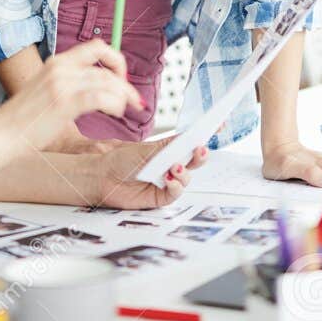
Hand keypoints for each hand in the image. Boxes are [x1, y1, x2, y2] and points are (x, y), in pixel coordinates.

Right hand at [0, 40, 145, 152]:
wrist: (2, 134)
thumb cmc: (24, 120)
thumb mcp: (47, 90)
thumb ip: (70, 85)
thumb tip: (97, 91)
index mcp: (57, 62)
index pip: (96, 47)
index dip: (116, 59)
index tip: (122, 77)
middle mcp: (60, 68)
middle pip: (106, 67)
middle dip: (126, 83)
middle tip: (135, 100)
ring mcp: (62, 84)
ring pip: (107, 81)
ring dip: (123, 96)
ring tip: (124, 109)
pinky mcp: (64, 102)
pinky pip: (100, 97)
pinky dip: (114, 103)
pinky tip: (116, 112)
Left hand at [86, 141, 208, 209]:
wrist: (102, 178)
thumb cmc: (121, 160)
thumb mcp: (146, 149)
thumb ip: (168, 146)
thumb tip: (189, 140)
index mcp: (169, 149)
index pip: (191, 140)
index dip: (206, 133)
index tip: (219, 123)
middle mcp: (171, 164)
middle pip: (194, 160)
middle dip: (201, 155)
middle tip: (201, 149)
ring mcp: (168, 181)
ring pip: (187, 177)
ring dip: (184, 172)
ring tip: (173, 168)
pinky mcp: (161, 197)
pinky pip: (176, 193)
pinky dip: (175, 186)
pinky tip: (168, 180)